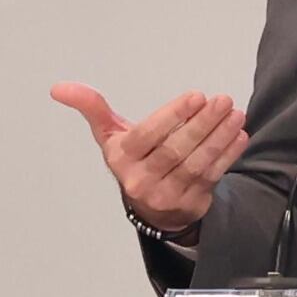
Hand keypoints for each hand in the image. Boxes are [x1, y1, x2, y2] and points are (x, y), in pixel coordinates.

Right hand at [49, 84, 248, 233]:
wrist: (151, 207)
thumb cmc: (133, 162)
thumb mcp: (110, 136)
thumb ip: (92, 109)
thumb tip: (59, 88)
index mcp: (123, 160)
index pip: (148, 136)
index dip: (173, 116)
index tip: (196, 97)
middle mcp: (142, 181)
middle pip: (175, 150)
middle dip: (201, 124)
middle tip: (221, 100)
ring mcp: (168, 195)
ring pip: (196, 163)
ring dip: (218, 137)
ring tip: (235, 114)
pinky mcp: (191, 204)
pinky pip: (212, 177)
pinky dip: (227, 155)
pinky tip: (238, 135)